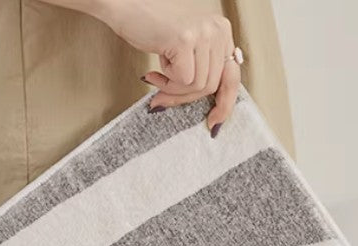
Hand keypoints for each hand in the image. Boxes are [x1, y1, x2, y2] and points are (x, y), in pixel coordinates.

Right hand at [97, 0, 239, 133]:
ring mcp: (202, 34)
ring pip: (197, 86)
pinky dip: (166, 83)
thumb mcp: (186, 46)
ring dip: (173, 90)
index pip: (232, 75)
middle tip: (163, 98)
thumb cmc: (151, 26)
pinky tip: (154, 71)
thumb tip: (211, 106)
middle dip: (186, 97)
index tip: (214, 122)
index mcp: (221, 30)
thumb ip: (201, 67)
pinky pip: (183, 81)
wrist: (126, 5)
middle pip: (212, 85)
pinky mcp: (185, 40)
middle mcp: (217, 29)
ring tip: (157, 77)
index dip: (225, 103)